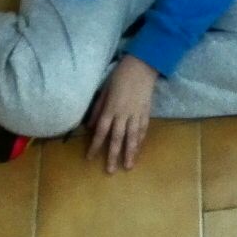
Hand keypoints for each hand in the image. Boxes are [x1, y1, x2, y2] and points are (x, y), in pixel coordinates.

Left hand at [87, 55, 157, 173]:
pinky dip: (141, 138)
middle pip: (117, 138)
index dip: (95, 146)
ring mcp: (136, 113)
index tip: (90, 158)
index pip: (101, 132)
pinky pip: (143, 127)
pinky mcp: (146, 111)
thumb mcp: (104, 90)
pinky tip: (139, 147)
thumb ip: (98, 109)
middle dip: (113, 155)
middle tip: (111, 171)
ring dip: (130, 152)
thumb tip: (91, 126)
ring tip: (129, 165)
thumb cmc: (120, 76)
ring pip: (132, 137)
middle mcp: (123, 114)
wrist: (142, 65)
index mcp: (110, 109)